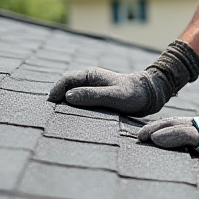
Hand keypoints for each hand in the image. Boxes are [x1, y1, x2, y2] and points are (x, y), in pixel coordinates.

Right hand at [47, 66, 162, 115]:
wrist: (148, 96)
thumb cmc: (133, 94)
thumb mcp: (113, 96)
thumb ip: (92, 95)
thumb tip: (68, 97)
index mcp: (90, 75)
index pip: (65, 80)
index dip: (55, 91)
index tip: (50, 104)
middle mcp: (88, 81)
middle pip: (65, 89)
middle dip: (56, 101)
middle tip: (49, 116)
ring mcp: (91, 90)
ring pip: (71, 98)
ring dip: (64, 107)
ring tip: (57, 121)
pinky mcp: (94, 99)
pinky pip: (79, 104)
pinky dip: (73, 111)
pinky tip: (72, 122)